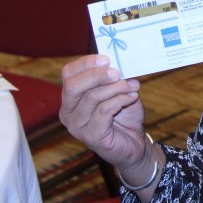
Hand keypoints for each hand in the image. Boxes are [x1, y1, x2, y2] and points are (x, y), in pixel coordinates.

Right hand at [59, 54, 147, 172]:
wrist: (134, 143)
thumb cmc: (124, 115)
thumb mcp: (118, 91)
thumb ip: (113, 78)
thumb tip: (117, 63)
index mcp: (70, 98)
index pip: (68, 74)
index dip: (86, 63)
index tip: (106, 59)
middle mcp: (68, 112)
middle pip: (73, 86)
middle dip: (97, 75)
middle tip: (117, 72)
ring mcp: (77, 126)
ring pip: (92, 97)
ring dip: (116, 88)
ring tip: (133, 86)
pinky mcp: (91, 136)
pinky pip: (104, 110)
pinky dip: (121, 100)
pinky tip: (132, 97)